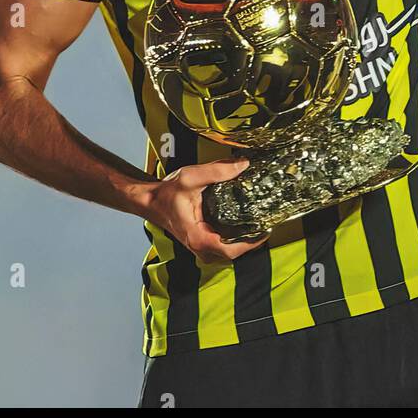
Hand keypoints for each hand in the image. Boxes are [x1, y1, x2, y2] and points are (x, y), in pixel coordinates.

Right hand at [147, 157, 269, 263]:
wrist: (150, 201)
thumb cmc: (167, 193)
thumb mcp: (191, 177)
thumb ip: (217, 170)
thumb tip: (243, 165)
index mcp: (199, 238)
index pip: (231, 250)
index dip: (251, 242)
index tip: (266, 230)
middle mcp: (200, 247)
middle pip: (234, 252)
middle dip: (252, 240)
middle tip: (267, 222)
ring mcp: (201, 246)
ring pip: (229, 249)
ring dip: (245, 238)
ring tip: (260, 221)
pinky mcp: (202, 240)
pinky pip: (223, 243)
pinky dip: (236, 235)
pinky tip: (245, 221)